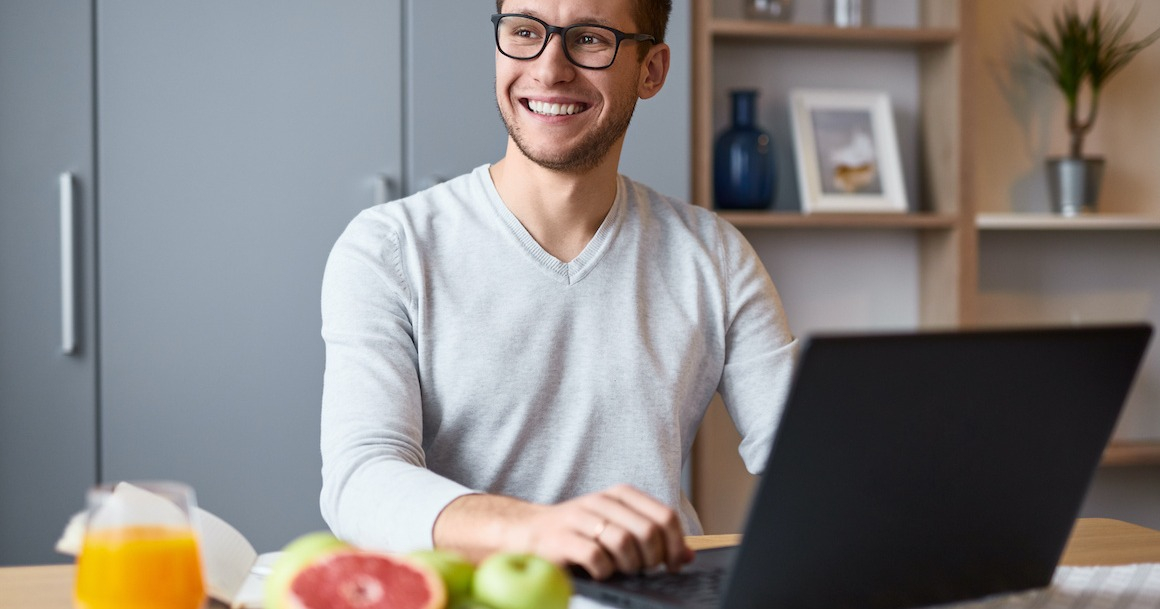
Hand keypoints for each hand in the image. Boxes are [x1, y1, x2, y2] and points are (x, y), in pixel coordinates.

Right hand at [512, 484, 693, 579]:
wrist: (528, 533)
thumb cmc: (580, 534)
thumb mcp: (619, 529)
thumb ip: (653, 538)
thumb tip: (688, 556)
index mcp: (621, 495)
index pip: (665, 516)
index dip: (676, 544)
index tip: (673, 565)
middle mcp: (602, 501)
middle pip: (648, 531)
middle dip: (652, 559)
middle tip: (643, 570)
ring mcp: (580, 518)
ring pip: (624, 543)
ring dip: (629, 566)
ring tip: (621, 571)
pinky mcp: (561, 539)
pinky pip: (596, 557)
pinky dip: (605, 571)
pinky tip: (600, 573)